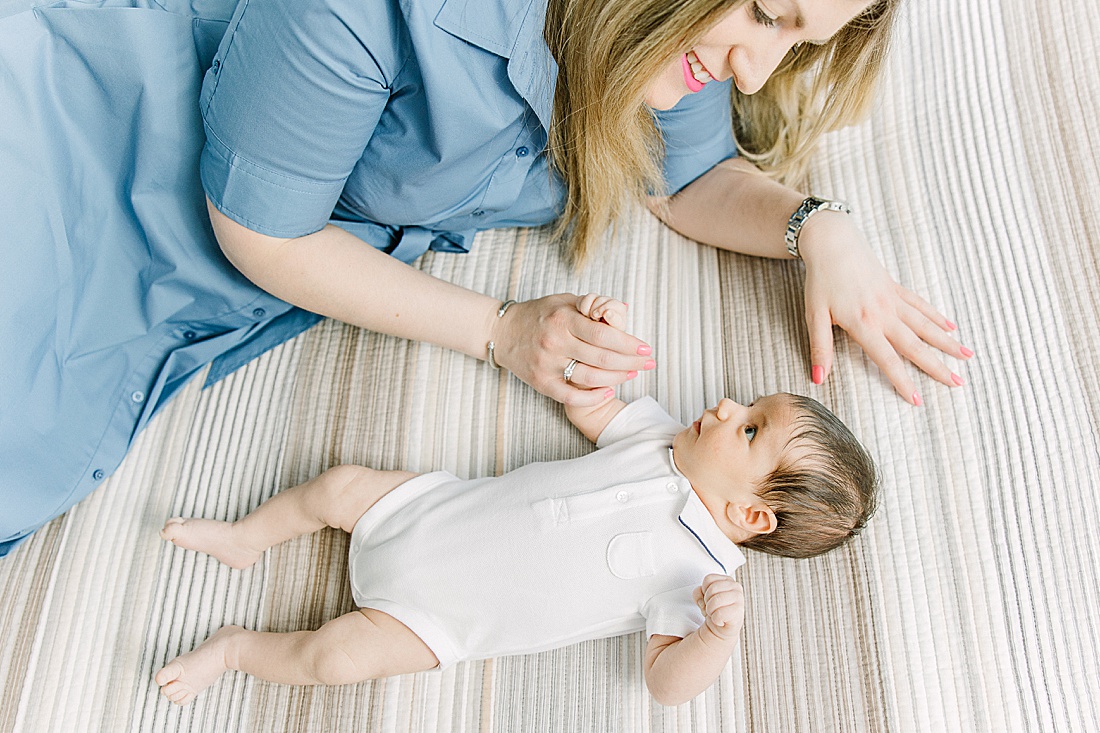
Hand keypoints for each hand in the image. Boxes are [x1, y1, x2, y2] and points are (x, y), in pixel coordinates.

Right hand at [492, 294, 653, 406]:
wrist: (502, 332)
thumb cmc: (539, 314)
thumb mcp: (563, 301)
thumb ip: (592, 305)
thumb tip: (622, 308)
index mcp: (564, 318)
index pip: (604, 334)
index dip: (629, 343)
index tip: (645, 348)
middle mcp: (555, 341)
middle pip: (603, 357)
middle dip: (631, 362)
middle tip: (648, 364)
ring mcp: (547, 364)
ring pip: (591, 377)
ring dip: (617, 378)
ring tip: (632, 374)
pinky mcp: (541, 382)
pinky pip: (571, 396)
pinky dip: (593, 397)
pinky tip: (608, 391)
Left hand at [693, 574, 744, 641]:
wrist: (722, 629)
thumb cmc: (714, 610)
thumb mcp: (703, 598)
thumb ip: (698, 593)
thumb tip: (701, 600)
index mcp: (727, 580)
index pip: (708, 579)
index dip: (704, 591)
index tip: (709, 599)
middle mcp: (735, 587)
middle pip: (711, 589)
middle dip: (707, 602)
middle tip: (712, 608)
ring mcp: (739, 599)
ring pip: (715, 601)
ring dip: (710, 611)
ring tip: (715, 614)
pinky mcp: (739, 612)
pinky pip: (719, 614)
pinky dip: (715, 620)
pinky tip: (720, 621)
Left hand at [800, 212, 973, 404]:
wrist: (832, 242)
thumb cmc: (821, 281)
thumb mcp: (814, 315)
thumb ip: (819, 348)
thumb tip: (818, 378)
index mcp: (863, 323)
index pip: (886, 359)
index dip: (902, 380)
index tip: (918, 400)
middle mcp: (884, 313)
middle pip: (915, 345)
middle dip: (937, 366)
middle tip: (959, 383)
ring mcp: (893, 299)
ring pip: (925, 325)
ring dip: (946, 342)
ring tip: (967, 357)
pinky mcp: (895, 287)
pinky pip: (920, 305)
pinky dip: (937, 317)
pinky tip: (951, 328)